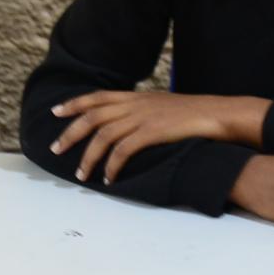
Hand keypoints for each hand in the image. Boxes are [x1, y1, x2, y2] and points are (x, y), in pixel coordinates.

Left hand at [50, 91, 269, 183]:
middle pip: (93, 116)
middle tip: (55, 149)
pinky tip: (108, 178)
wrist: (218, 113)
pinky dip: (112, 165)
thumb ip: (141, 111)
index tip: (56, 112)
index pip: (97, 96)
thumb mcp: (161, 106)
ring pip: (104, 134)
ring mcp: (143, 116)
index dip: (75, 103)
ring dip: (89, 156)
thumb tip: (125, 122)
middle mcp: (135, 104)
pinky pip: (124, 150)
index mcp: (136, 96)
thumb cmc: (193, 114)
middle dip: (70, 133)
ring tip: (81, 175)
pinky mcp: (153, 132)